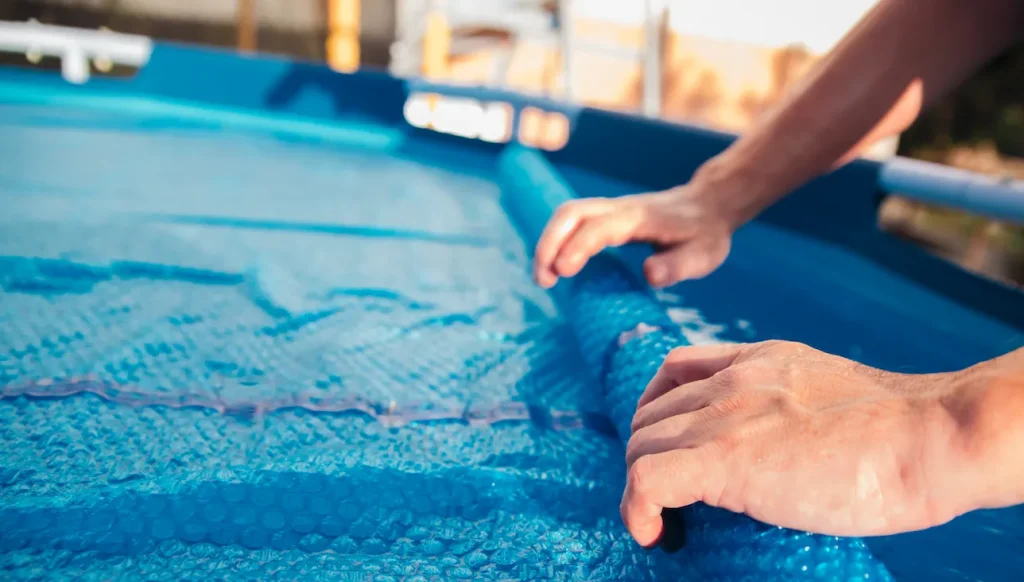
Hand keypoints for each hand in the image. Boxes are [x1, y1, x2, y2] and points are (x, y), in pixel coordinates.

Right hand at [532, 185, 735, 288]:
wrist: (707, 205)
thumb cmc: (704, 234)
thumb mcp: (702, 255)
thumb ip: (676, 266)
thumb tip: (649, 275)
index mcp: (640, 218)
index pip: (599, 227)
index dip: (578, 247)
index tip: (562, 272)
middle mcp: (619, 208)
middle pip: (572, 213)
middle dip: (549, 244)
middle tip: (543, 281)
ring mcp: (611, 209)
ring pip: (568, 214)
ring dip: (548, 242)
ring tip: (543, 278)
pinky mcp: (606, 215)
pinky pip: (573, 221)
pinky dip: (557, 241)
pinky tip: (555, 266)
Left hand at [620, 340, 990, 546]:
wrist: (929, 436)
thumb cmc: (901, 432)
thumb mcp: (828, 394)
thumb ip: (789, 408)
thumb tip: (780, 454)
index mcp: (757, 360)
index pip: (675, 371)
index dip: (658, 414)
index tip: (672, 452)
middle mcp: (731, 381)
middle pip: (649, 414)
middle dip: (647, 457)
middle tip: (670, 500)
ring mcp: (724, 417)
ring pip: (640, 445)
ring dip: (640, 487)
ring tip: (663, 523)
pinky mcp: (723, 458)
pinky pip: (646, 479)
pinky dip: (636, 508)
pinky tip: (653, 532)